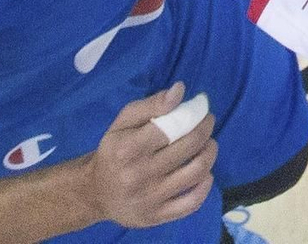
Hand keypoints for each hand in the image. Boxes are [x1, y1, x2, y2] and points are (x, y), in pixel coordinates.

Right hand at [84, 85, 216, 228]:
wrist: (97, 193)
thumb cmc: (113, 151)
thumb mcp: (123, 121)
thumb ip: (151, 105)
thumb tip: (180, 90)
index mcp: (129, 147)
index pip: (172, 127)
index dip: (193, 113)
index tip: (202, 105)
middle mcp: (141, 174)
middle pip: (187, 148)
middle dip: (205, 129)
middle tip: (208, 121)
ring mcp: (151, 198)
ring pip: (195, 173)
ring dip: (210, 154)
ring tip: (210, 144)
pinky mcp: (158, 216)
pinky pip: (191, 203)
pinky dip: (205, 187)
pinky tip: (206, 173)